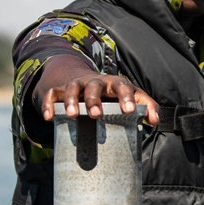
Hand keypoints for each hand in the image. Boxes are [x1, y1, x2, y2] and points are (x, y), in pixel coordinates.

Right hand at [39, 70, 159, 126]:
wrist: (87, 83)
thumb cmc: (114, 95)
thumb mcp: (132, 97)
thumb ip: (146, 107)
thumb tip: (155, 121)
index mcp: (114, 84)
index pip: (122, 86)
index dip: (126, 97)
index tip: (129, 111)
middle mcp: (95, 82)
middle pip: (94, 86)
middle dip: (94, 99)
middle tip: (96, 115)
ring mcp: (77, 85)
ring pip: (72, 88)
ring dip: (71, 100)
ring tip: (72, 115)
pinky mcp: (61, 90)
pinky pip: (52, 94)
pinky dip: (49, 104)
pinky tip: (48, 118)